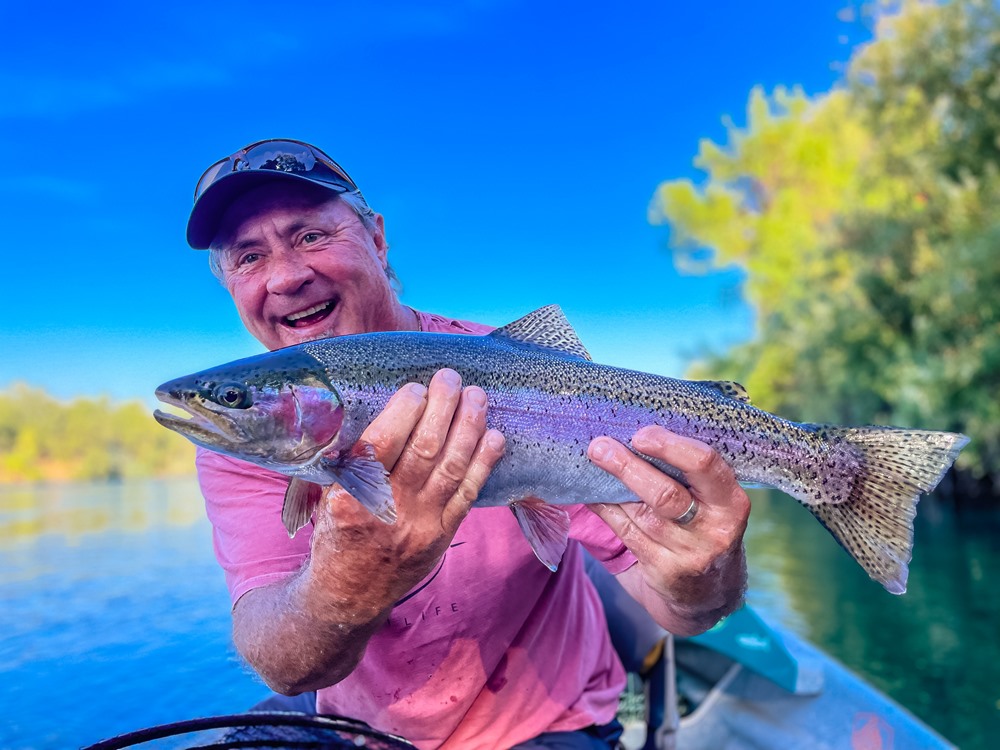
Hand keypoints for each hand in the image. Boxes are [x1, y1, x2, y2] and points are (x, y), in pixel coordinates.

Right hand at [310, 368, 505, 609]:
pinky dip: (484, 463)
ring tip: (477, 397)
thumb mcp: (328, 495)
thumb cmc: (336, 533)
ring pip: (451, 468)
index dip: (403, 412)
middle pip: (424, 451)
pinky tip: (494, 436)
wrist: (349, 594)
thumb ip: (351, 459)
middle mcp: (388, 510)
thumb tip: (377, 409)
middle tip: (451, 379)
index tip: (416, 388)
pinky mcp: (442, 536)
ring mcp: (420, 525)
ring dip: (469, 427)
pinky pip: (468, 494)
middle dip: (442, 408)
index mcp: (351, 497)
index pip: (382, 445)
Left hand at [587, 426, 749, 635]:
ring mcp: (687, 554)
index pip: (705, 465)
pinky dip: (604, 508)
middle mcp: (713, 530)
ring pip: (639, 513)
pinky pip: (625, 531)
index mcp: (731, 502)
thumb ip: (691, 473)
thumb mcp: (716, 501)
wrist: (710, 593)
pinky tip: (591, 491)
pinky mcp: (661, 570)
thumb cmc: (707, 527)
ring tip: (592, 459)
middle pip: (665, 494)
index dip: (670, 447)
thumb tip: (640, 431)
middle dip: (628, 467)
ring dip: (610, 485)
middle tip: (599, 446)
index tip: (641, 434)